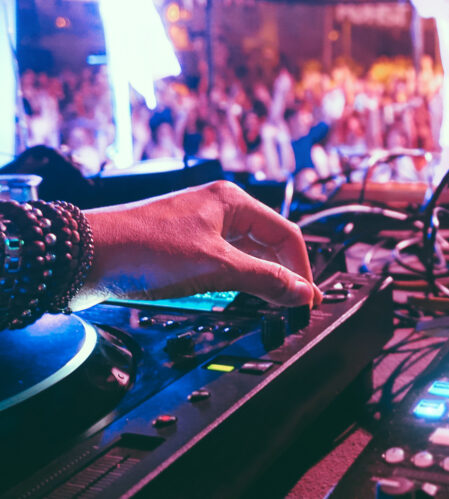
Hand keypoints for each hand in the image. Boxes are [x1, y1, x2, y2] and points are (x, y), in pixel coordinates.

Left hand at [77, 181, 321, 309]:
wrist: (82, 257)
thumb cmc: (144, 249)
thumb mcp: (216, 267)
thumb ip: (265, 279)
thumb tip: (301, 291)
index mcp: (233, 201)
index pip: (285, 234)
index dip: (301, 268)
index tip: (307, 299)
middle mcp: (218, 209)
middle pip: (268, 242)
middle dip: (283, 273)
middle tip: (293, 306)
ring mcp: (198, 228)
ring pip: (245, 253)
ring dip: (261, 278)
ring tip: (271, 305)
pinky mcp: (180, 248)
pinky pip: (222, 262)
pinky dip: (237, 280)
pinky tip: (238, 298)